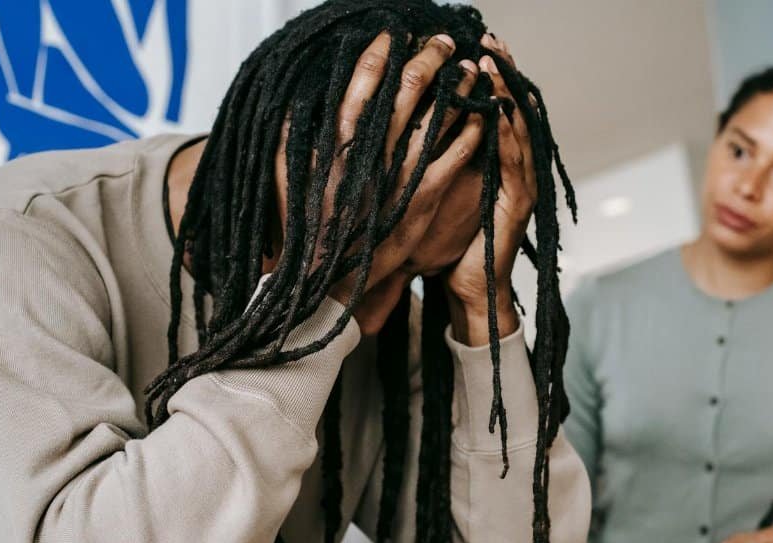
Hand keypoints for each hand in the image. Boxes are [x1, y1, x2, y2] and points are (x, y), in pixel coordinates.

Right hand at [273, 32, 485, 334]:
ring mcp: (401, 175)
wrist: (331, 279)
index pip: (362, 83)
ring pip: (438, 117)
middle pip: (407, 90)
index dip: (382, 53)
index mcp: (338, 142)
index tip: (397, 34)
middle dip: (429, 58)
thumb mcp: (290, 176)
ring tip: (471, 69)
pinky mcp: (425, 199)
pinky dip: (471, 132)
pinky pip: (456, 157)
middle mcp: (372, 153)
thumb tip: (298, 98)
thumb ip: (294, 136)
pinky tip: (483, 115)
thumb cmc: (308, 226)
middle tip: (445, 40)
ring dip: (457, 88)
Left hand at [443, 39, 537, 343]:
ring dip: (506, 96)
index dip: (488, 76)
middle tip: (490, 40)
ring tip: (494, 64)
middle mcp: (511, 169)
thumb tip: (409, 123)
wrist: (466, 291)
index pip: (494, 109)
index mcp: (492, 163)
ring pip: (517, 130)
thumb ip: (438, 158)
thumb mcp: (437, 191)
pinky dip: (506, 136)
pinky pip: (512, 165)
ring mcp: (518, 187)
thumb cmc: (447, 244)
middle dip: (502, 74)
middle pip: (511, 110)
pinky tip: (497, 112)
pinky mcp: (515, 207)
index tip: (475, 43)